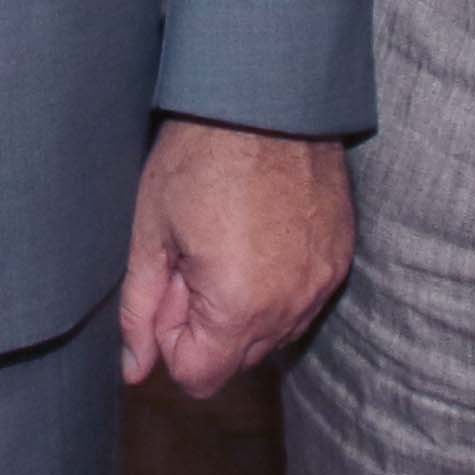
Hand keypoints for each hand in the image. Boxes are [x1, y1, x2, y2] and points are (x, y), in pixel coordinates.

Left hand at [118, 120, 353, 396]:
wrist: (267, 97)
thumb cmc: (199, 156)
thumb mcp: (151, 231)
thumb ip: (140, 310)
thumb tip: (134, 370)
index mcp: (237, 305)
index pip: (199, 377)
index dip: (172, 339)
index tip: (169, 287)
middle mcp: (290, 307)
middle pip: (237, 360)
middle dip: (207, 325)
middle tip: (193, 259)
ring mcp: (322, 284)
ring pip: (273, 334)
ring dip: (244, 308)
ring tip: (228, 243)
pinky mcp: (340, 259)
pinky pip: (303, 302)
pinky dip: (278, 286)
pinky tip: (261, 237)